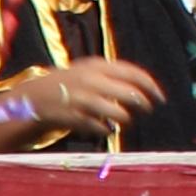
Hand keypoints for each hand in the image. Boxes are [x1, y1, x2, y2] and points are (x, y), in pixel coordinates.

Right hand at [3, 56, 163, 142]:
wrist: (34, 97)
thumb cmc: (69, 83)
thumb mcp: (89, 70)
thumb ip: (113, 75)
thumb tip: (144, 85)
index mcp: (97, 65)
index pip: (132, 72)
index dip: (150, 85)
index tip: (161, 96)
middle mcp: (91, 80)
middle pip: (129, 93)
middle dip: (143, 103)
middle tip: (149, 109)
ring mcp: (82, 99)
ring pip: (117, 113)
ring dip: (125, 119)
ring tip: (124, 120)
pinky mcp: (74, 117)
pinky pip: (100, 127)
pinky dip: (106, 129)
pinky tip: (106, 129)